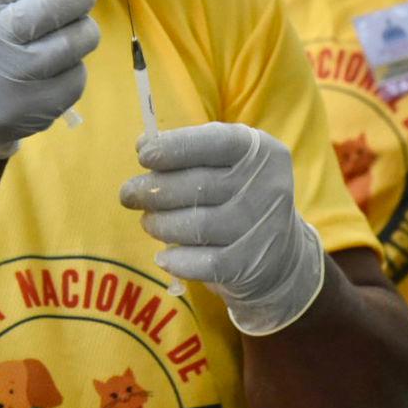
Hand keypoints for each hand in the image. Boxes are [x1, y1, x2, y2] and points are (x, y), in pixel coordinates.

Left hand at [120, 122, 324, 334]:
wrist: (279, 256)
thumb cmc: (238, 198)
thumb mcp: (228, 165)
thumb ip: (190, 152)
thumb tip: (145, 146)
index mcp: (260, 152)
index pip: (214, 142)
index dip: (173, 147)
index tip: (142, 154)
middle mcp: (267, 187)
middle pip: (197, 186)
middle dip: (153, 190)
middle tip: (128, 193)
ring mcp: (262, 228)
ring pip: (194, 225)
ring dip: (160, 224)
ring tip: (148, 222)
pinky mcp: (251, 265)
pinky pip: (201, 263)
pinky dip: (176, 260)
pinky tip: (165, 256)